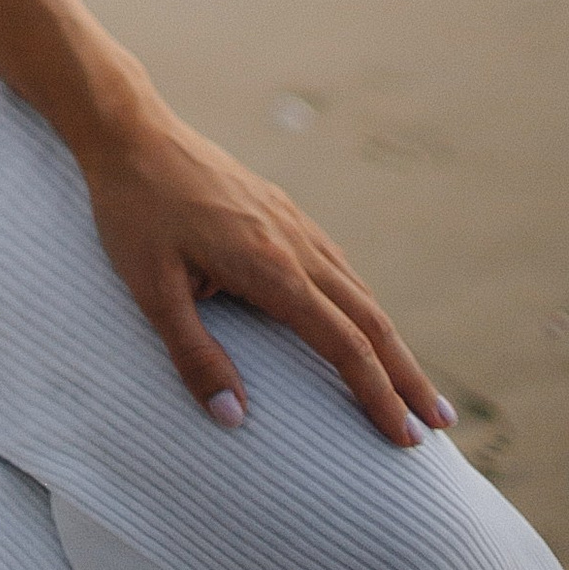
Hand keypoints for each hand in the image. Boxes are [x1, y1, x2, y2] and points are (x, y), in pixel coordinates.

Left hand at [79, 102, 453, 447]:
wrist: (130, 132)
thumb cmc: (132, 212)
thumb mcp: (150, 288)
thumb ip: (193, 355)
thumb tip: (235, 419)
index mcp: (272, 267)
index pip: (343, 344)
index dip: (377, 394)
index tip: (405, 437)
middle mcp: (296, 243)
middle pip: (370, 319)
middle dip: (406, 374)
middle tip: (438, 423)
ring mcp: (292, 222)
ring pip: (359, 289)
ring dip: (390, 340)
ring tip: (413, 384)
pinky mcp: (280, 209)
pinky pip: (337, 263)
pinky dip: (363, 302)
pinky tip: (363, 318)